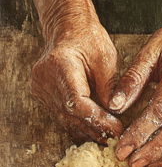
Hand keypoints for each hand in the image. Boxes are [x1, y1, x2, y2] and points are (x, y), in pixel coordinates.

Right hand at [31, 20, 122, 142]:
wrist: (68, 29)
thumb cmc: (89, 39)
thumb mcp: (106, 59)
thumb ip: (109, 87)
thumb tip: (114, 114)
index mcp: (60, 64)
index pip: (76, 102)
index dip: (97, 119)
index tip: (116, 127)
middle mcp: (44, 77)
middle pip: (69, 114)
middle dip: (95, 128)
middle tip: (116, 136)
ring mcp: (40, 87)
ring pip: (63, 119)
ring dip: (86, 130)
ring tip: (108, 136)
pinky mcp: (42, 93)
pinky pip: (60, 115)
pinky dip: (77, 124)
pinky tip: (94, 129)